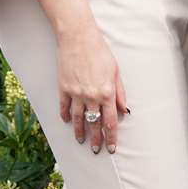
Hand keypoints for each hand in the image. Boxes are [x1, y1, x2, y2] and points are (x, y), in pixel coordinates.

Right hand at [57, 23, 128, 153]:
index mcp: (107, 93)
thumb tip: (124, 110)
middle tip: (96, 150)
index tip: (111, 148)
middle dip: (96, 139)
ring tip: (81, 141)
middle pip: (94, 124)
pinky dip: (66, 116)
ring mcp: (76, 93)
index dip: (111, 137)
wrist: (78, 38)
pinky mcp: (63, 88)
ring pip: (78, 119)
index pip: (110, 121)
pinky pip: (64, 107)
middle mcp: (91, 96)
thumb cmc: (100, 52)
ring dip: (80, 132)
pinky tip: (68, 122)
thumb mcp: (115, 72)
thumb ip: (120, 93)